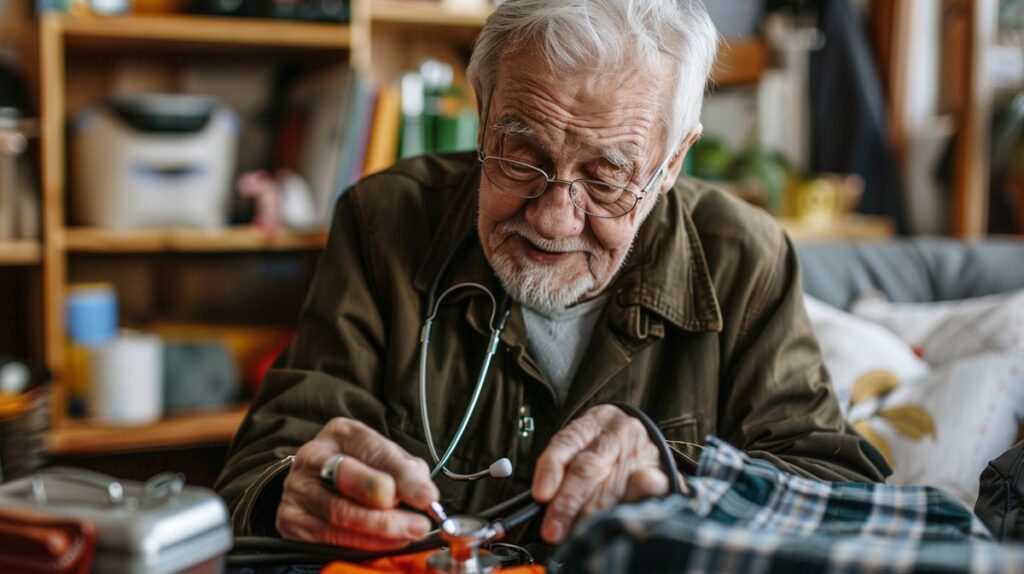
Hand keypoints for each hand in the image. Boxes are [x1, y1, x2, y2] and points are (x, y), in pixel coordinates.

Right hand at [276, 418, 439, 550]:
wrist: (317, 487)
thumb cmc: (362, 470)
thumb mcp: (387, 461)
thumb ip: (406, 472)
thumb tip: (425, 496)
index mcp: (342, 433)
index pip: (373, 449)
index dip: (403, 475)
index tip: (427, 497)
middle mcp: (314, 456)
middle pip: (346, 476)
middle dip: (384, 503)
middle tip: (415, 521)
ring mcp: (298, 487)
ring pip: (338, 512)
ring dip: (379, 529)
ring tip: (407, 535)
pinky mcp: (289, 519)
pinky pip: (327, 536)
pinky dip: (360, 544)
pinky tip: (384, 544)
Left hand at [532, 405, 671, 543]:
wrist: (641, 437)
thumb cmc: (602, 447)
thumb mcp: (579, 446)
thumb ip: (561, 469)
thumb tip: (542, 501)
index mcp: (592, 423)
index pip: (566, 443)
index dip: (551, 470)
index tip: (541, 495)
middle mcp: (617, 432)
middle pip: (588, 467)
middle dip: (567, 503)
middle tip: (553, 531)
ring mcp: (642, 450)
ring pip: (613, 485)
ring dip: (593, 513)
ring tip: (578, 534)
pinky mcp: (662, 471)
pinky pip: (649, 489)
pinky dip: (633, 503)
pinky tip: (622, 517)